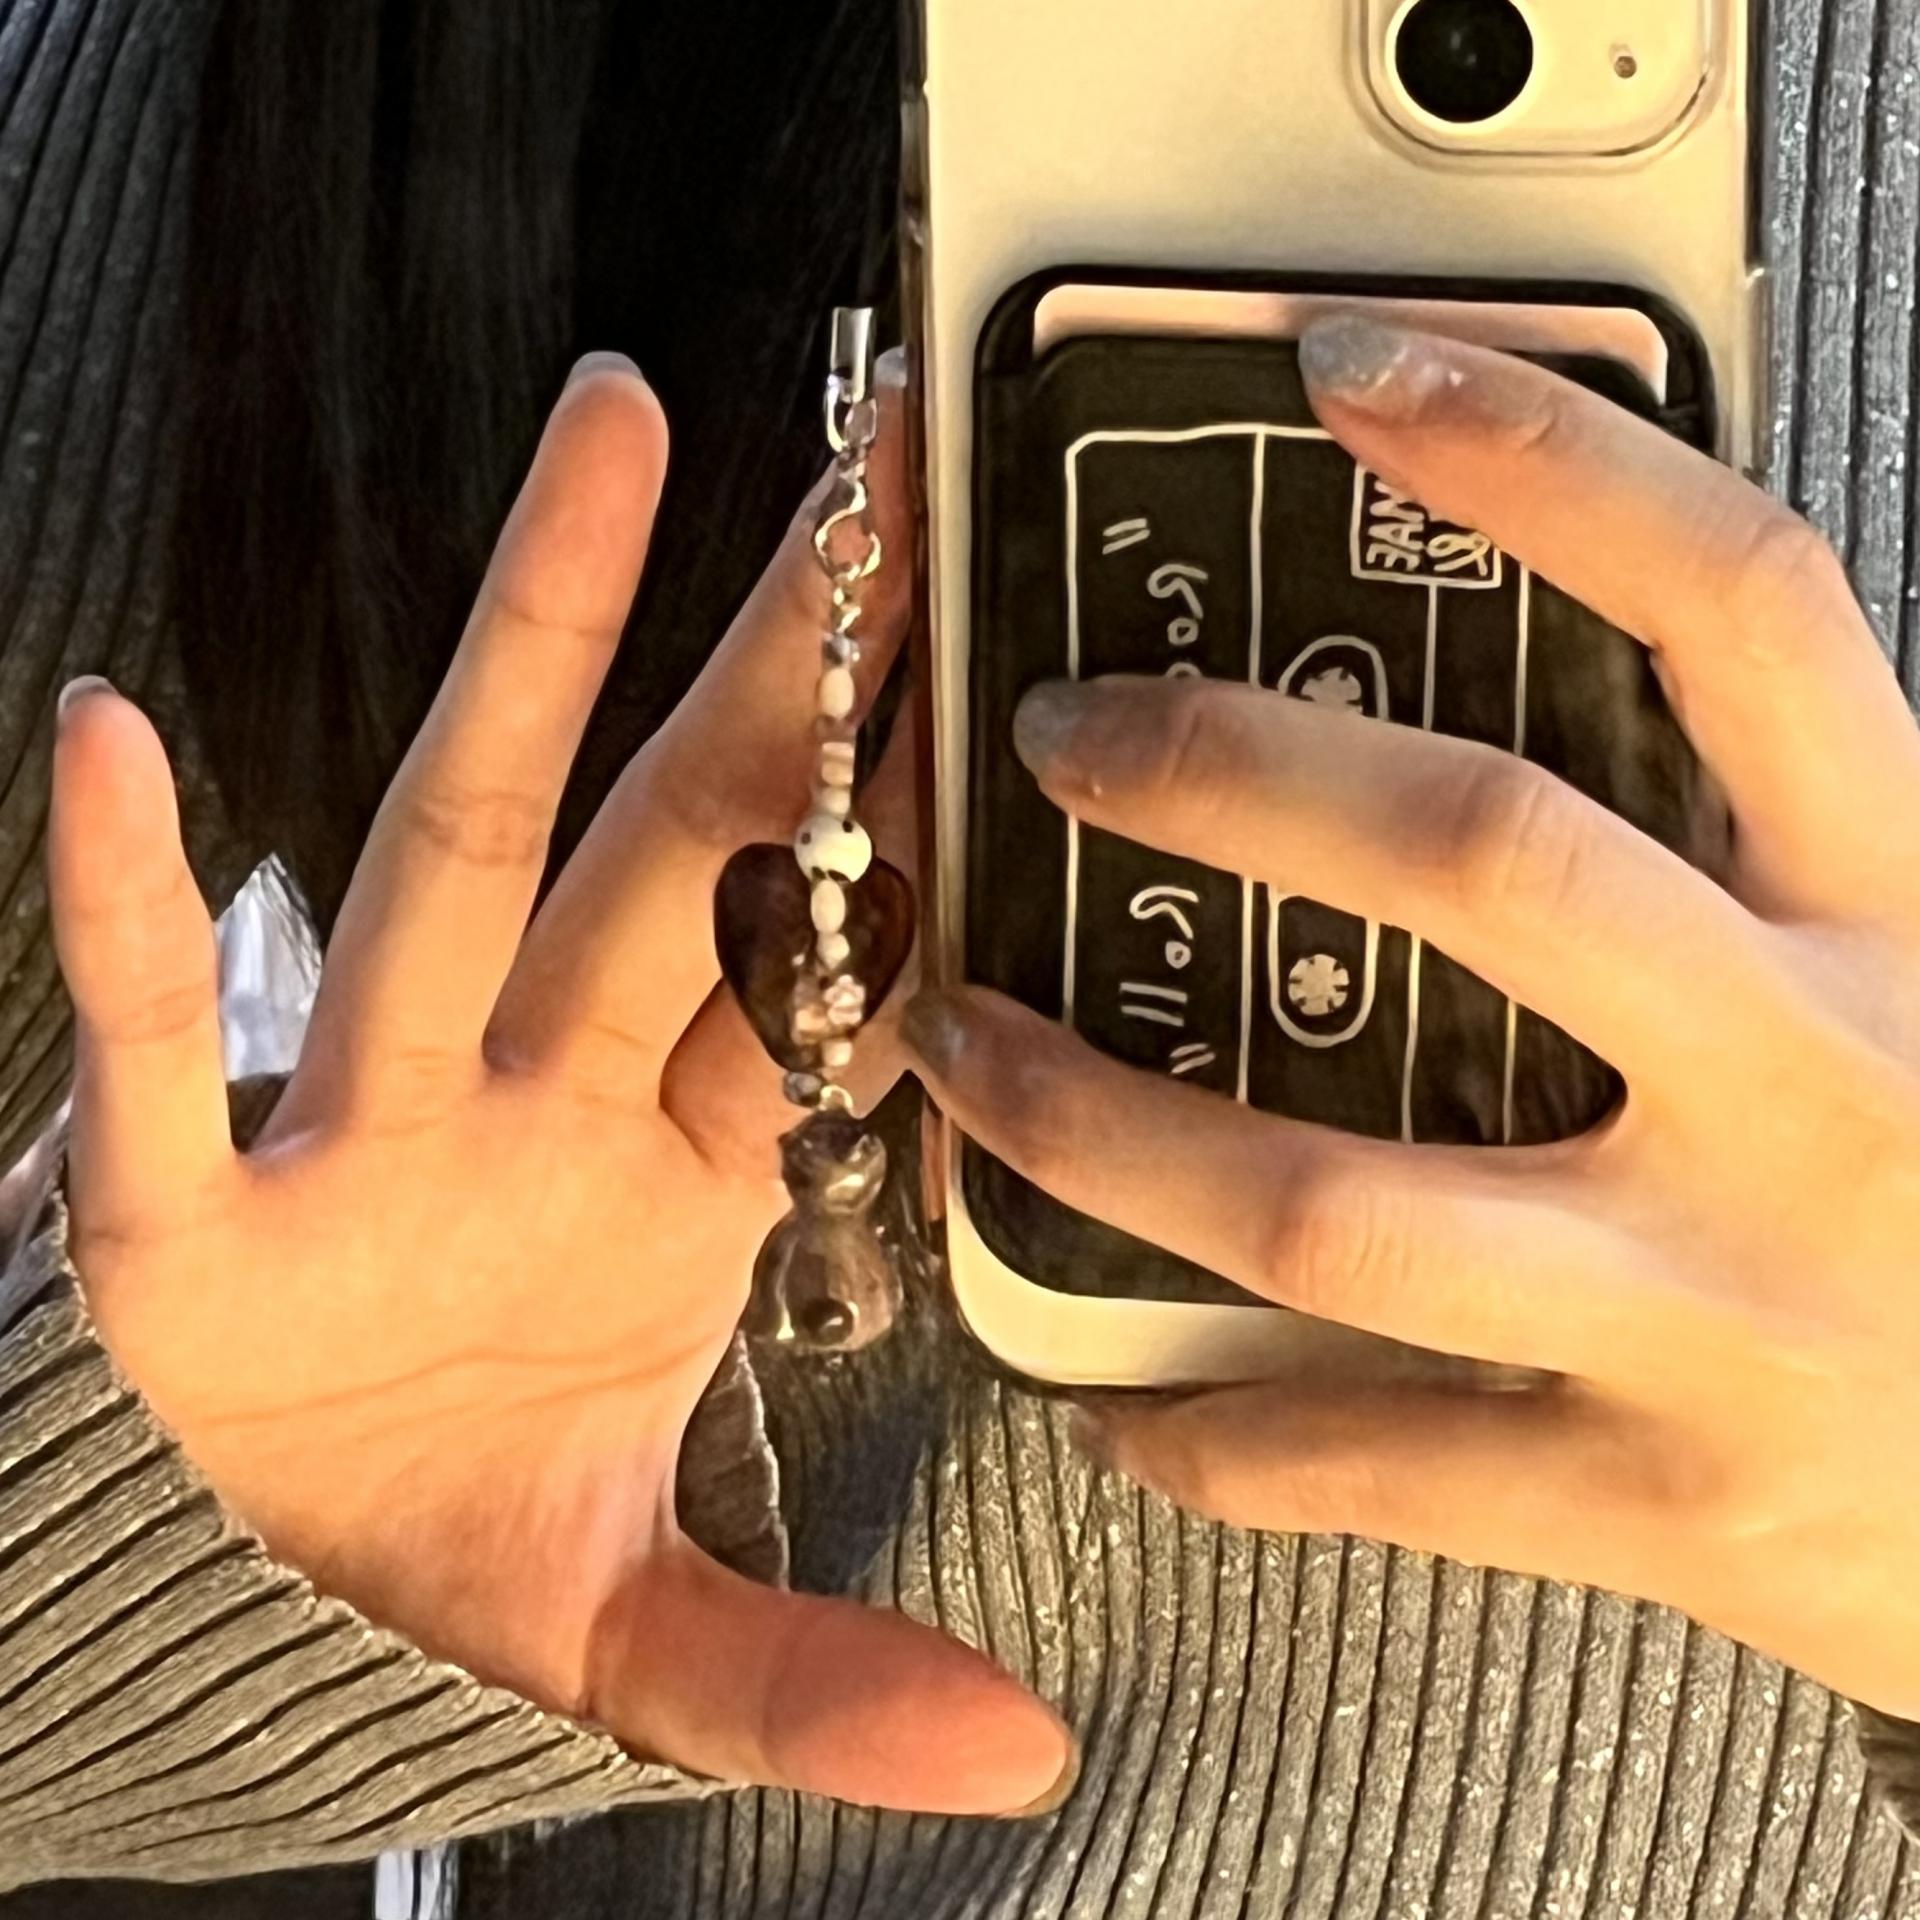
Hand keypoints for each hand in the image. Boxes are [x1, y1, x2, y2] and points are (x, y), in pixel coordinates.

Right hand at [50, 354, 1070, 1812]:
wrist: (277, 1567)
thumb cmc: (469, 1524)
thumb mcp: (645, 1621)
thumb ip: (813, 1674)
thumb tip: (1017, 1763)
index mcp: (666, 1181)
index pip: (822, 981)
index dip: (921, 839)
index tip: (1015, 676)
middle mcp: (531, 1106)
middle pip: (681, 851)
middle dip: (784, 661)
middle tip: (889, 456)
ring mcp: (359, 1132)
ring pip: (464, 858)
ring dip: (531, 654)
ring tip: (617, 437)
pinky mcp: (186, 1209)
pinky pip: (150, 1042)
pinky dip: (127, 914)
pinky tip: (119, 744)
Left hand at [905, 318, 1919, 1722]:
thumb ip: (1777, 834)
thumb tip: (1574, 665)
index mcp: (1902, 913)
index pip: (1733, 614)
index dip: (1544, 464)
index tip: (1359, 377)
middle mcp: (1814, 1087)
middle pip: (1486, 864)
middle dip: (1236, 777)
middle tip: (1069, 735)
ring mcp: (1723, 1308)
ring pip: (1335, 1198)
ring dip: (1104, 1128)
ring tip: (969, 1056)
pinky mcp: (1654, 1498)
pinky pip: (1365, 1459)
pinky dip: (1204, 1425)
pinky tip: (1107, 1385)